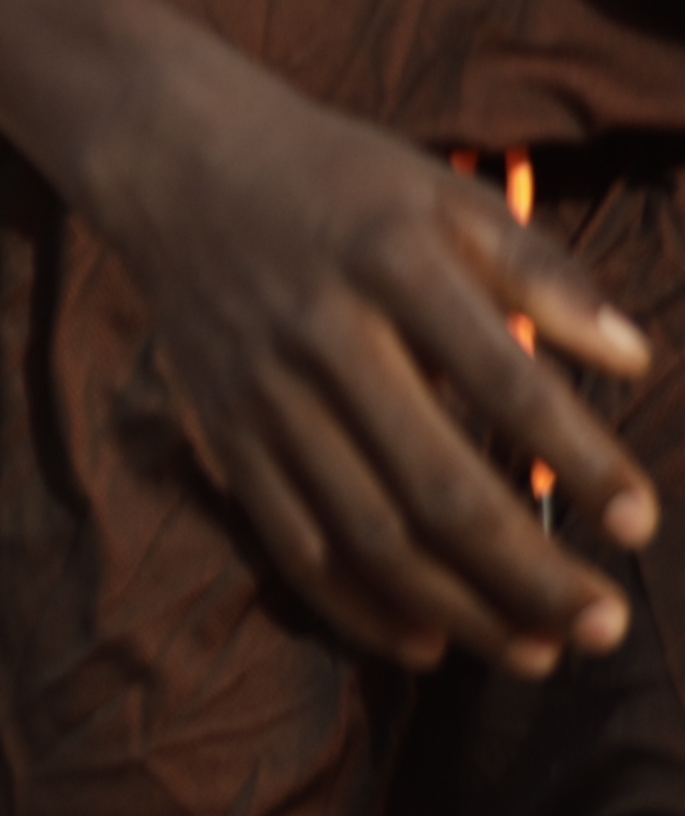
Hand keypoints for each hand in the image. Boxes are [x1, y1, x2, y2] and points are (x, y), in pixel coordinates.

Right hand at [97, 71, 659, 669]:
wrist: (176, 162)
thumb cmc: (341, 182)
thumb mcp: (447, 194)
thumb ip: (543, 272)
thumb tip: (635, 359)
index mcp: (391, 267)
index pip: (503, 382)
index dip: (577, 461)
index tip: (639, 524)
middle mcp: (322, 338)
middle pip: (432, 484)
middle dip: (526, 571)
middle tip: (602, 627)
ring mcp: (263, 395)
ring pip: (364, 531)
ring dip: (457, 607)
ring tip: (536, 653)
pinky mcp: (224, 433)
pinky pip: (291, 540)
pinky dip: (357, 604)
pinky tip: (426, 642)